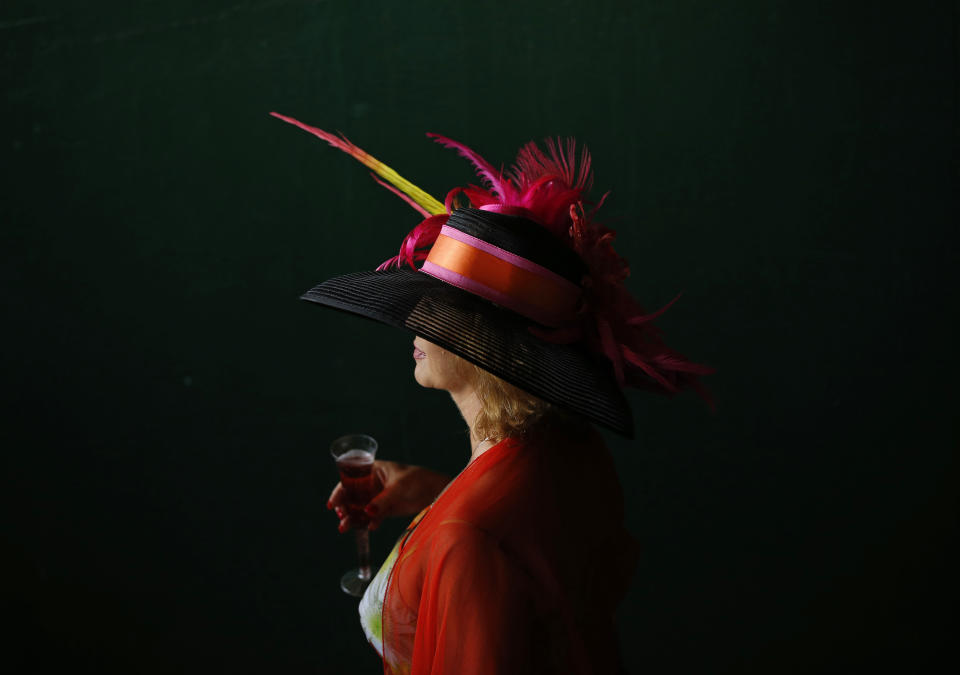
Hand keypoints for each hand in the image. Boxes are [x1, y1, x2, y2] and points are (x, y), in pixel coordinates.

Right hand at [327, 460, 451, 532]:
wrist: (436, 493)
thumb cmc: (418, 480)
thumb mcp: (399, 487)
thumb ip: (383, 500)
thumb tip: (367, 512)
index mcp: (373, 470)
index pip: (350, 479)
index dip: (339, 491)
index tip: (333, 504)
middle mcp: (372, 483)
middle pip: (352, 496)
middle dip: (344, 507)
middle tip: (341, 518)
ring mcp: (378, 497)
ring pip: (359, 508)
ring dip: (353, 518)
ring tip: (346, 528)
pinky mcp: (385, 509)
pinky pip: (372, 517)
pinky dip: (369, 522)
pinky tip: (370, 527)